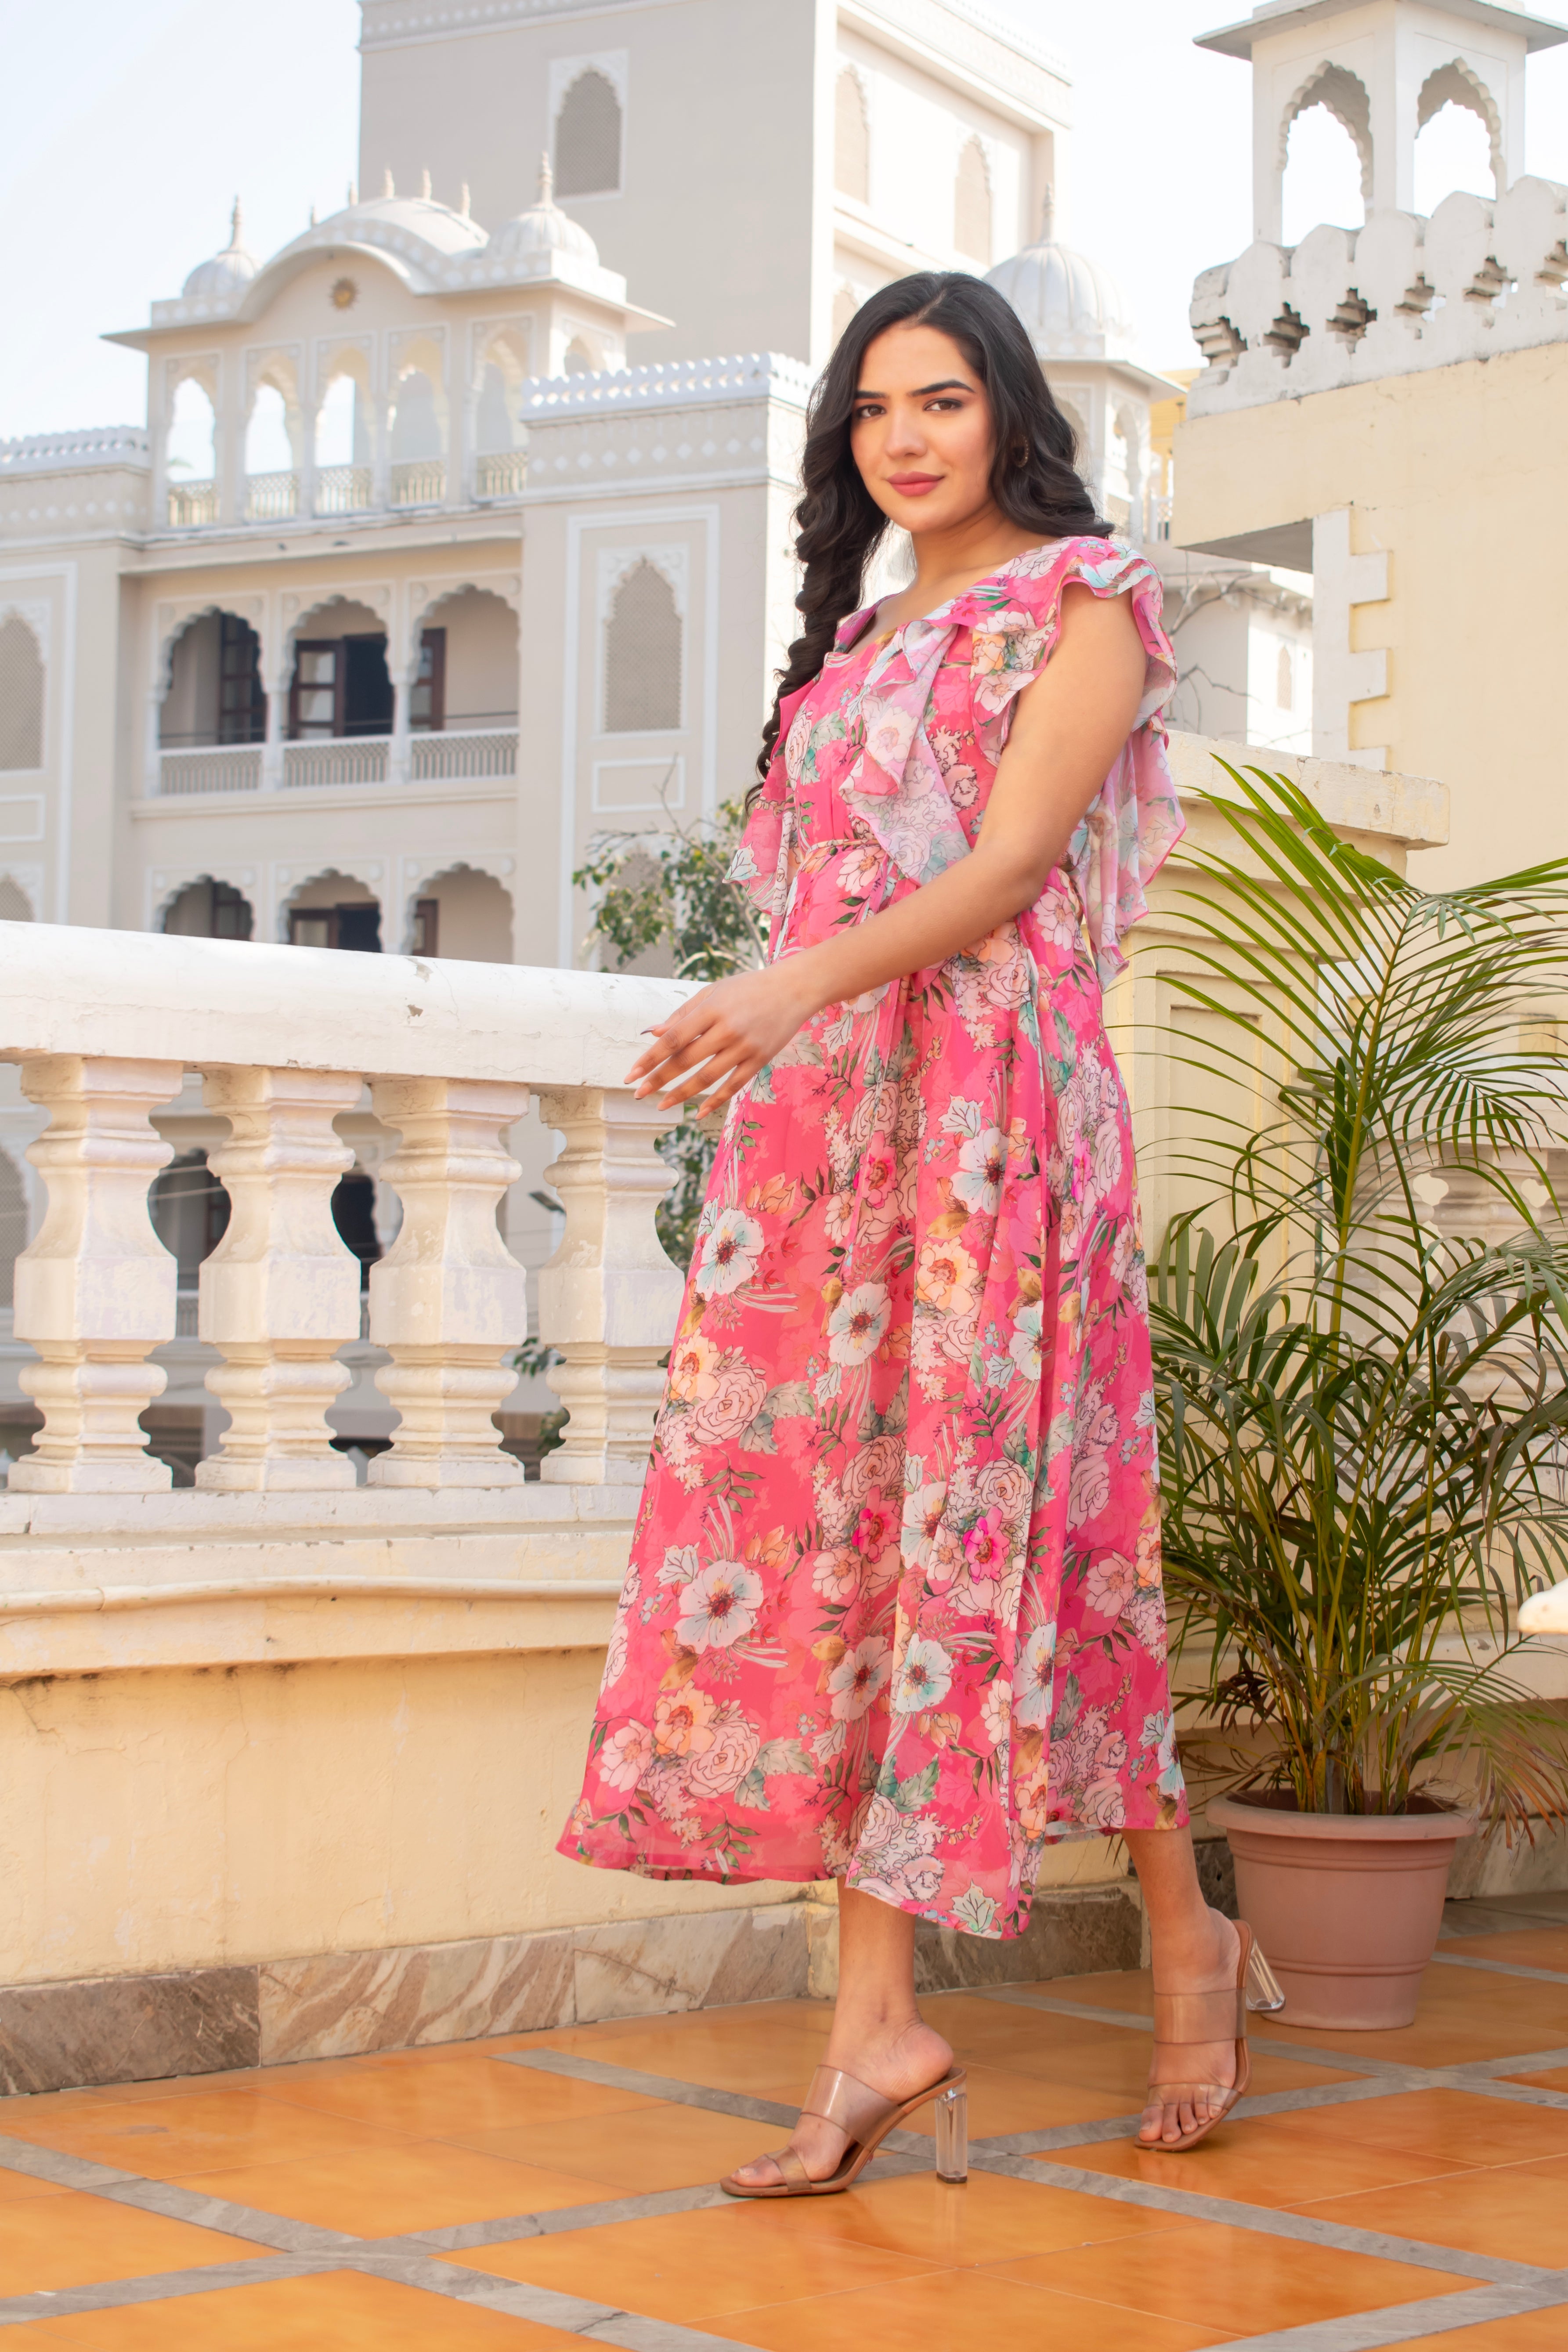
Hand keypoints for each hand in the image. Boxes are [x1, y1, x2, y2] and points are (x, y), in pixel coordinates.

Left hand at [627, 965, 816, 1110]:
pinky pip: (733, 1085)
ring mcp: (745, 1047)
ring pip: (707, 1077)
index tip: (631, 1074)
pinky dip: (715, 1101)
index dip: (650, 1059)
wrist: (794, 989)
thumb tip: (652, 1033)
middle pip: (686, 1061)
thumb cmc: (748, 988)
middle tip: (638, 1094)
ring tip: (662, 1105)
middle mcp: (727, 1029)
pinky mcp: (760, 1059)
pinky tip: (698, 1113)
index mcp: (711, 1009)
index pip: (673, 1039)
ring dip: (681, 1094)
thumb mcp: (713, 992)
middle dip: (659, 1079)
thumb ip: (682, 1014)